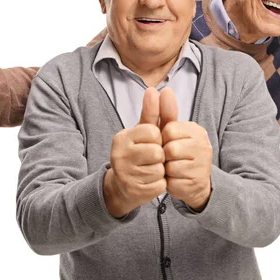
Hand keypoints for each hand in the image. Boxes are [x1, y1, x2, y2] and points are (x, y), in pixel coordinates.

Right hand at [104, 87, 165, 216]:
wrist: (123, 185)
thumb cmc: (137, 153)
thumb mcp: (144, 132)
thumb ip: (152, 112)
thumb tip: (155, 89)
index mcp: (122, 137)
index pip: (153, 132)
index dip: (158, 139)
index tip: (151, 143)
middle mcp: (119, 155)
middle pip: (157, 152)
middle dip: (159, 156)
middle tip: (151, 159)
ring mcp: (125, 174)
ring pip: (159, 169)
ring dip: (160, 171)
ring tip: (149, 170)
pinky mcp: (133, 191)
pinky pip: (159, 185)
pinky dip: (159, 184)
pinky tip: (149, 182)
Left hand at [161, 88, 212, 211]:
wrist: (195, 182)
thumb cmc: (179, 153)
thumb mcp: (171, 132)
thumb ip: (166, 112)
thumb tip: (163, 89)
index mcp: (197, 131)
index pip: (169, 130)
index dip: (162, 139)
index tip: (168, 143)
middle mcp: (203, 146)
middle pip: (169, 148)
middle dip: (164, 155)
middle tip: (170, 158)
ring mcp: (202, 166)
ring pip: (170, 166)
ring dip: (166, 169)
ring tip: (172, 168)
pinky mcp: (196, 183)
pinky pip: (172, 182)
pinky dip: (169, 182)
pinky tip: (176, 179)